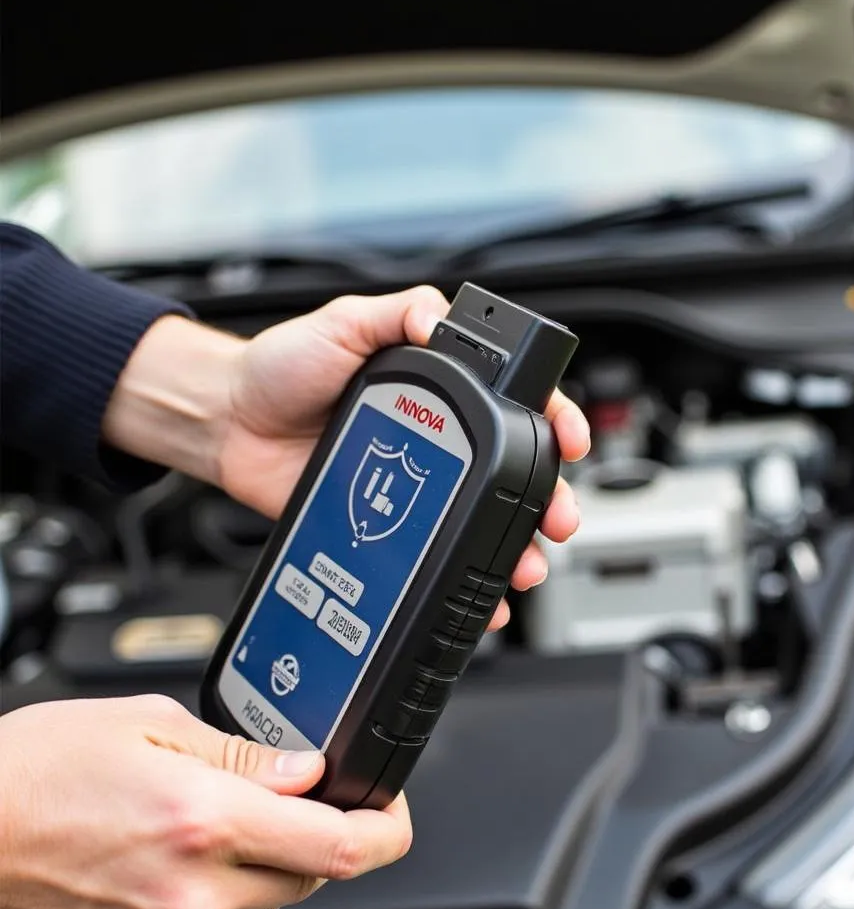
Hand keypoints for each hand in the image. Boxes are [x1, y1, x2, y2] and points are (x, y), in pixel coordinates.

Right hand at [0, 695, 411, 908]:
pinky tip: (180, 862)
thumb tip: (307, 770)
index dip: (384, 828)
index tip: (390, 810)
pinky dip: (224, 900)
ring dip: (268, 867)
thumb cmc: (37, 769)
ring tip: (210, 822)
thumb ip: (246, 754)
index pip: (338, 846)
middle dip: (314, 835)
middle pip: (310, 876)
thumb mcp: (153, 725)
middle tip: (281, 796)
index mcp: (204, 820)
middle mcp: (192, 893)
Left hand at [103, 287, 589, 628]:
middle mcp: (436, 435)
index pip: (512, 399)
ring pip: (483, 518)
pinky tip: (480, 593)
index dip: (550, 419)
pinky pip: (436, 550)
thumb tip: (440, 318)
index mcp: (436, 385)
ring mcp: (417, 483)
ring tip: (524, 564)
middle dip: (547, 497)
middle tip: (558, 517)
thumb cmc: (280, 368)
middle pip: (511, 470)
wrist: (229, 423)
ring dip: (515, 543)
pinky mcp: (389, 520)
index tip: (568, 439)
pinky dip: (463, 574)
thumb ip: (395, 315)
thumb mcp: (342, 322)